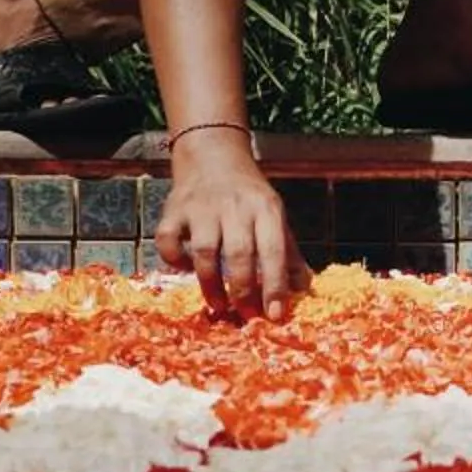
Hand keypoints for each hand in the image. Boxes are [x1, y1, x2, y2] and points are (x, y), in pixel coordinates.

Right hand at [153, 131, 307, 320]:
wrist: (214, 156)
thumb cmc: (249, 195)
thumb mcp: (275, 216)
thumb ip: (288, 252)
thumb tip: (303, 288)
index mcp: (266, 209)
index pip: (273, 250)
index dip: (275, 285)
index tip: (275, 315)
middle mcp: (235, 207)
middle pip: (239, 254)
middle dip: (243, 290)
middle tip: (245, 314)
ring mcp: (202, 208)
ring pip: (205, 251)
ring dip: (211, 284)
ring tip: (218, 304)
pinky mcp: (174, 210)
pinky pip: (168, 240)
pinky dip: (175, 259)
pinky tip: (186, 268)